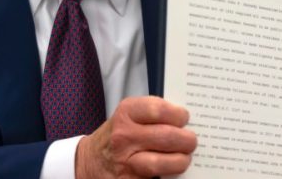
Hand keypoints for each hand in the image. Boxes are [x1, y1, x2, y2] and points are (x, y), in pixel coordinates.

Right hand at [75, 96, 196, 178]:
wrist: (90, 161)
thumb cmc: (118, 135)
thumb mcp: (129, 116)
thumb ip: (154, 115)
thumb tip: (185, 123)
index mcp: (126, 113)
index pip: (159, 110)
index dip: (178, 115)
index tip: (184, 119)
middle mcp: (124, 136)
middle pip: (166, 136)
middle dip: (186, 140)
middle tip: (190, 141)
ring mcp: (125, 161)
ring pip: (161, 162)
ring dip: (180, 161)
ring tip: (184, 158)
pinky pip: (154, 178)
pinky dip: (167, 175)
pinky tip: (170, 171)